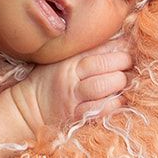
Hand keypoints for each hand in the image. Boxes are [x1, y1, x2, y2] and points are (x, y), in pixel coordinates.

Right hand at [15, 40, 132, 133]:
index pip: (100, 47)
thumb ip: (87, 51)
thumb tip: (121, 42)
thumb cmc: (49, 81)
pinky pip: (100, 108)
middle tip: (128, 66)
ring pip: (104, 85)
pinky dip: (114, 103)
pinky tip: (118, 100)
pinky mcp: (75, 115)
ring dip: (120, 83)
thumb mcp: (63, 60)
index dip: (120, 47)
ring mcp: (73, 96)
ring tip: (122, 82)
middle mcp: (71, 76)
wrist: (27, 108)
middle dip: (123, 63)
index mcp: (69, 59)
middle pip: (105, 64)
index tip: (129, 49)